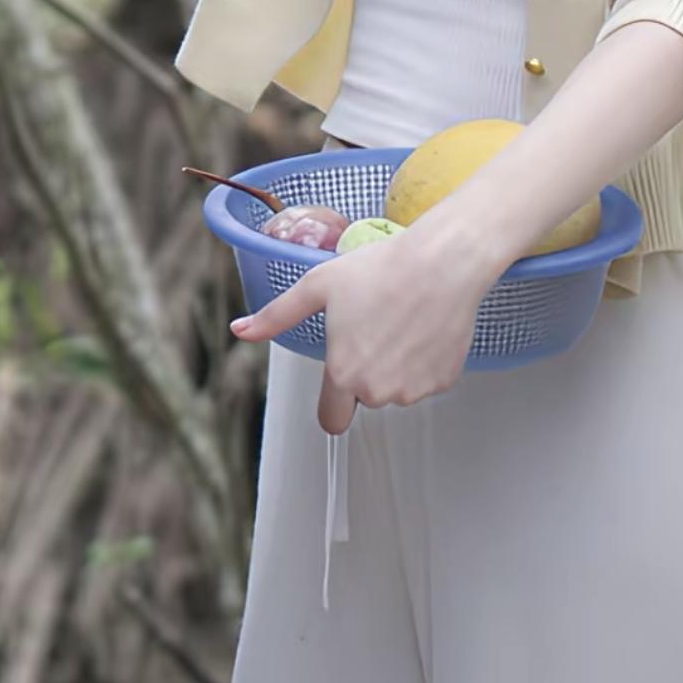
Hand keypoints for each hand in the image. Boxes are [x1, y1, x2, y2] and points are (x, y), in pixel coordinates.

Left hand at [231, 222, 485, 434]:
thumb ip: (276, 316)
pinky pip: (424, 381)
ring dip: (394, 367)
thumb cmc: (381, 270)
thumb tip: (239, 331)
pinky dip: (422, 362)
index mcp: (343, 373)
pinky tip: (421, 328)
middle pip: (363, 396)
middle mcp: (377, 390)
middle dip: (364, 370)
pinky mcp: (443, 382)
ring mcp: (413, 389)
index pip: (331, 420)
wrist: (441, 263)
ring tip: (399, 322)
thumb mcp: (318, 286)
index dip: (332, 398)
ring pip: (395, 389)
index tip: (339, 374)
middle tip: (372, 326)